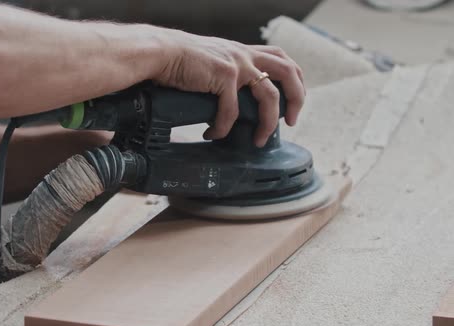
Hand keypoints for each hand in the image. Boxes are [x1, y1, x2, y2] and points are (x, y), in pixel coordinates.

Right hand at [154, 31, 304, 146]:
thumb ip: (225, 74)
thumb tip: (227, 100)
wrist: (162, 52)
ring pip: (270, 96)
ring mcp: (237, 65)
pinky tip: (213, 134)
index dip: (294, 78)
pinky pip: (232, 111)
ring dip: (268, 122)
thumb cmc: (179, 60)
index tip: (292, 100)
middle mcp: (245, 55)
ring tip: (260, 139)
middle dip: (297, 98)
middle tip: (292, 121)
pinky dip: (224, 128)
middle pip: (288, 72)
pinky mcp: (224, 77)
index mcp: (244, 51)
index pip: (281, 58)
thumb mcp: (211, 62)